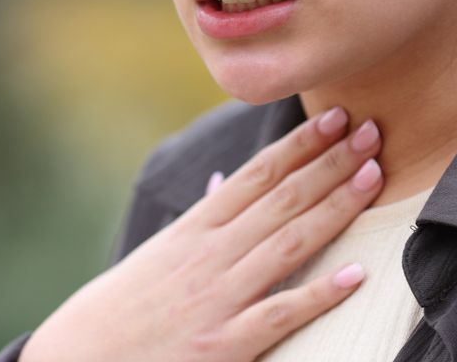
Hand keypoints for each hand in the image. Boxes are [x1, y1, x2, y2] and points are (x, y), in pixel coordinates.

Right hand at [20, 107, 383, 361]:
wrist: (82, 359)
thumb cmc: (122, 307)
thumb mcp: (158, 252)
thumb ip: (198, 218)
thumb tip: (222, 179)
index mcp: (194, 229)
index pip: (256, 176)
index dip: (299, 146)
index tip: (334, 118)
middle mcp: (209, 254)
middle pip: (281, 199)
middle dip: (330, 163)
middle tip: (372, 131)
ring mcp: (219, 297)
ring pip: (289, 243)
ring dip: (336, 206)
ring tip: (374, 175)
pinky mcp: (224, 344)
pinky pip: (280, 314)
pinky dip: (320, 294)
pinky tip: (358, 274)